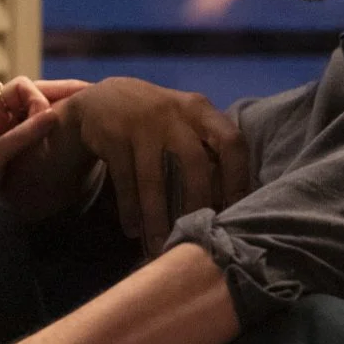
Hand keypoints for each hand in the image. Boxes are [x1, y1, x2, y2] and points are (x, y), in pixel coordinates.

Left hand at [0, 76, 84, 208]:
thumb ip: (21, 136)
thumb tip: (52, 115)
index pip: (21, 87)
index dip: (39, 97)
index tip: (49, 119)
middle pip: (32, 92)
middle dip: (58, 93)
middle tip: (88, 92)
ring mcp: (5, 125)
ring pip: (35, 107)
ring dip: (57, 106)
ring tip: (83, 107)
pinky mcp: (11, 139)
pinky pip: (34, 123)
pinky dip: (51, 122)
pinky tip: (69, 125)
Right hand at [61, 77, 250, 256]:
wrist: (106, 98)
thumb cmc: (159, 121)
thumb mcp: (186, 122)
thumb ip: (208, 148)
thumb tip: (233, 202)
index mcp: (201, 111)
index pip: (231, 142)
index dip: (238, 178)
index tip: (237, 212)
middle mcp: (174, 113)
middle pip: (194, 161)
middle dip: (197, 202)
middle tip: (197, 234)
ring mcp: (141, 123)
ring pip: (153, 178)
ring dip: (157, 216)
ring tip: (159, 245)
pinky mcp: (113, 135)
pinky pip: (124, 180)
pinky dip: (130, 209)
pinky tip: (133, 229)